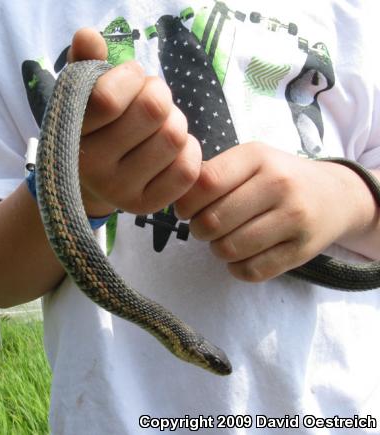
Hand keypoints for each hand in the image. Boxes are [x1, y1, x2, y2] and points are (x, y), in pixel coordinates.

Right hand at [67, 28, 201, 216]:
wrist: (89, 181)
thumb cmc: (91, 127)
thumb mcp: (80, 94)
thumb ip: (84, 62)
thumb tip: (88, 35)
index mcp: (70, 134)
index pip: (108, 98)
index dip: (131, 77)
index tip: (131, 77)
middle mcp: (93, 168)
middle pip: (154, 111)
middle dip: (160, 94)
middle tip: (152, 100)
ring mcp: (120, 191)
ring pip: (174, 137)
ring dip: (176, 120)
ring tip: (160, 125)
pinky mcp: (146, 206)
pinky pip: (188, 169)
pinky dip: (189, 150)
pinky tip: (173, 149)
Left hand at [174, 142, 371, 281]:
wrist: (334, 196)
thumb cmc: (277, 177)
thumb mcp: (249, 161)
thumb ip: (213, 175)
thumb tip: (173, 198)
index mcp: (257, 157)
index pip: (205, 183)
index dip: (185, 203)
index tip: (186, 210)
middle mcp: (279, 184)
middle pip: (212, 221)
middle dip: (198, 229)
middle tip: (205, 226)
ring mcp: (294, 219)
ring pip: (228, 249)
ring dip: (217, 249)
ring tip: (225, 239)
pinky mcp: (302, 251)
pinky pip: (251, 271)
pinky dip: (236, 268)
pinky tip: (242, 255)